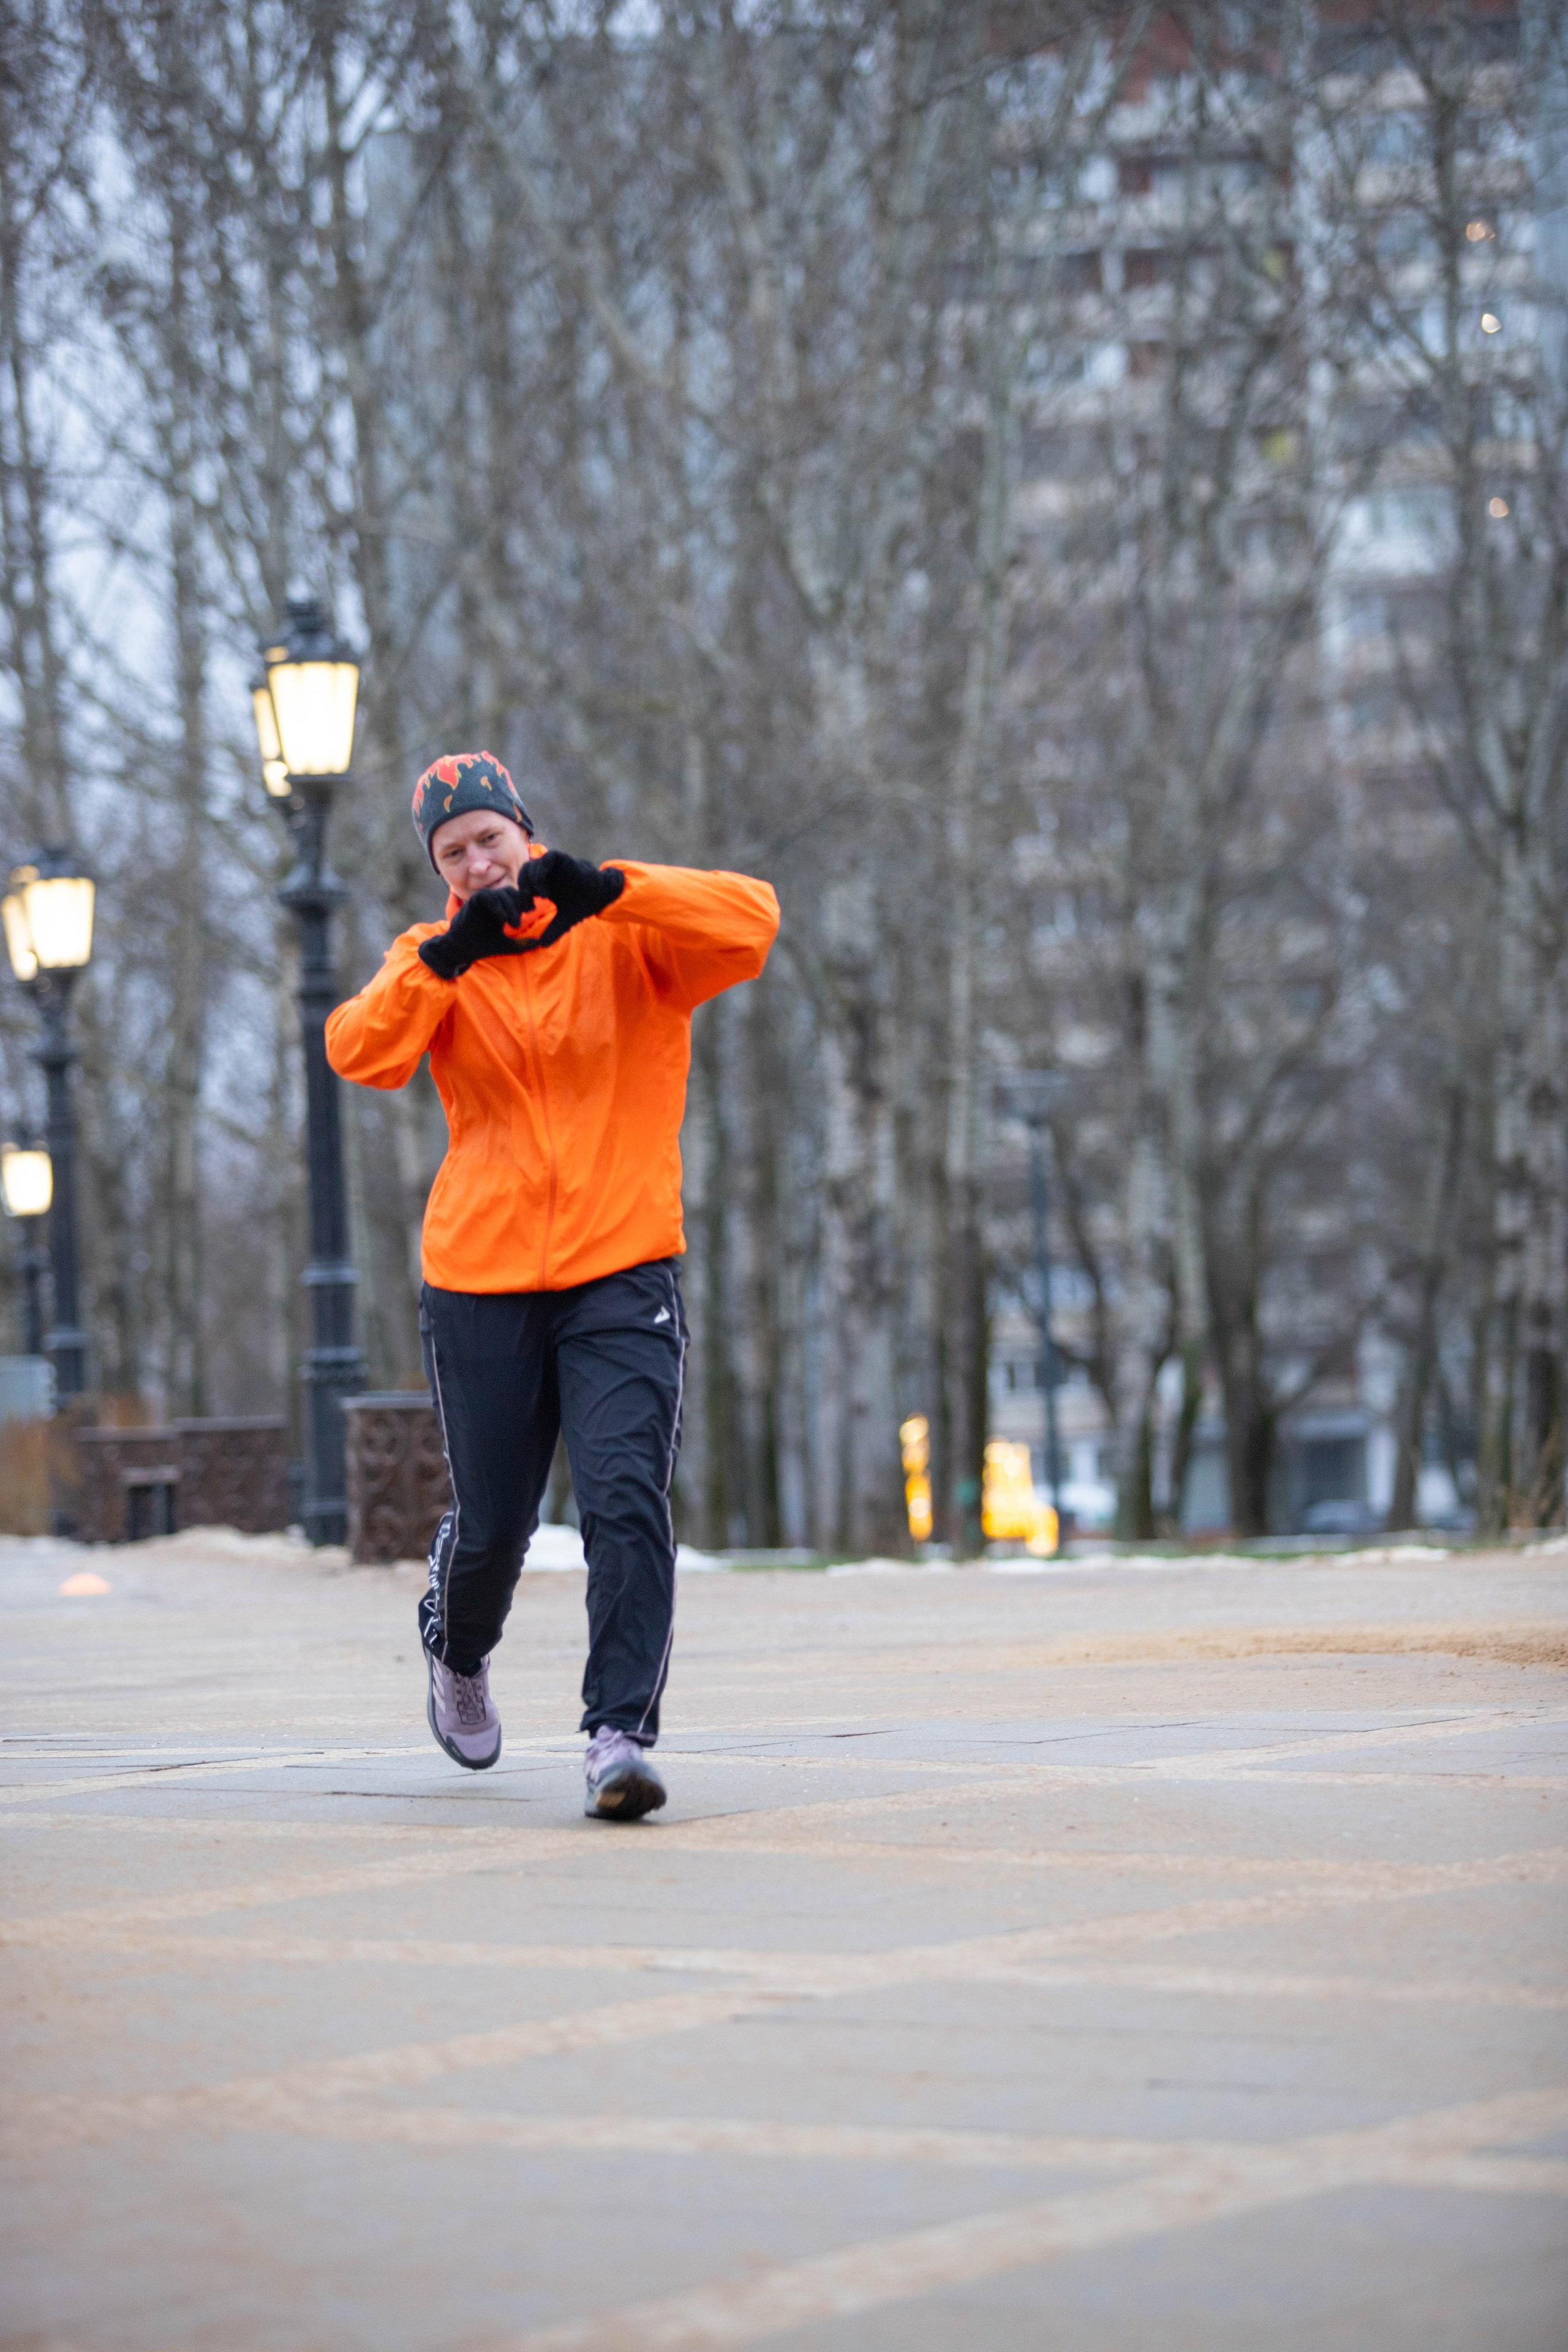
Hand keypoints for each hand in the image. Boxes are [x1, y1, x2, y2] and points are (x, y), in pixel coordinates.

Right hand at [417, 885, 533, 979]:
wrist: (462, 949)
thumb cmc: (483, 946)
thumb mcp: (507, 945)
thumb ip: (522, 943)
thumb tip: (540, 944)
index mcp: (502, 908)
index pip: (516, 897)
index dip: (525, 902)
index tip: (531, 910)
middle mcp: (493, 902)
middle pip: (511, 892)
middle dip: (520, 902)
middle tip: (527, 913)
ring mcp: (483, 900)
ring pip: (500, 893)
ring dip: (509, 906)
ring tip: (514, 923)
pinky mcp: (473, 902)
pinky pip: (486, 896)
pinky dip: (496, 904)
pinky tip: (502, 918)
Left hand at [522, 850, 625, 946]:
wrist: (600, 896)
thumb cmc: (582, 905)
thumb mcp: (564, 920)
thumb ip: (553, 930)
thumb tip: (542, 945)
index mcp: (544, 883)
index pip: (524, 883)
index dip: (522, 896)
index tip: (527, 911)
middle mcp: (547, 873)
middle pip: (524, 873)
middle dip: (523, 889)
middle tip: (529, 905)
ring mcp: (554, 865)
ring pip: (532, 865)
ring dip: (531, 882)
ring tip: (540, 898)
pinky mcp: (562, 859)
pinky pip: (547, 858)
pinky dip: (541, 872)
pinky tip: (545, 890)